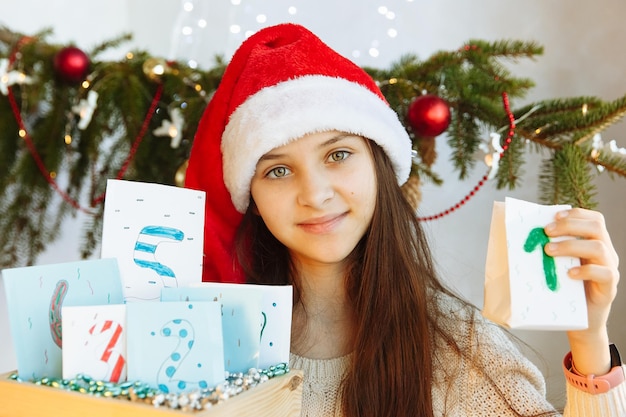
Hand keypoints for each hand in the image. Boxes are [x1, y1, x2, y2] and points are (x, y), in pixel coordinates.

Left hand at [544, 208, 619, 375]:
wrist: (579, 321)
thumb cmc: (564, 289)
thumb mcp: (557, 265)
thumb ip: (549, 250)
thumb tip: (522, 237)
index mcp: (594, 243)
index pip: (594, 218)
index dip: (575, 213)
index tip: (553, 216)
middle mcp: (606, 252)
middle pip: (597, 227)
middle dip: (570, 225)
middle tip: (546, 232)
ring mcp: (610, 268)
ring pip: (599, 248)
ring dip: (571, 246)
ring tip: (549, 251)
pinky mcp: (609, 287)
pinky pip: (604, 273)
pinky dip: (585, 270)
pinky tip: (568, 273)